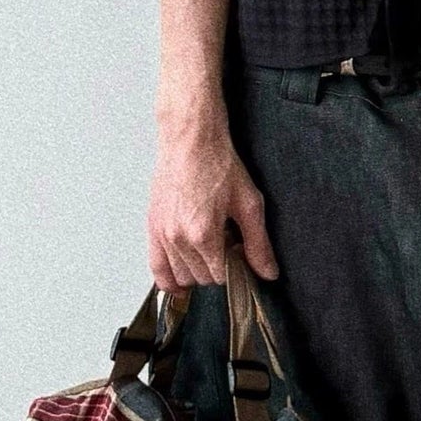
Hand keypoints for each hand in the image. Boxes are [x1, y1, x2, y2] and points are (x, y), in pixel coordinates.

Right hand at [147, 103, 278, 288]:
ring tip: (208, 249)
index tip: (239, 252)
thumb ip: (258, 243)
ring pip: (180, 277)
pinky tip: (182, 279)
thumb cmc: (217, 164)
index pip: (220, 277)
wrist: (190, 140)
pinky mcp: (152, 228)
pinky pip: (156, 269)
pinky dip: (169, 279)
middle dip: (217, 268)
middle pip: (201, 279)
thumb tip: (268, 272)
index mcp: (203, 234)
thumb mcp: (248, 204)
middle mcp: (178, 238)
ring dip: (197, 271)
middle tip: (226, 245)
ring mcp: (162, 235)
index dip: (234, 268)